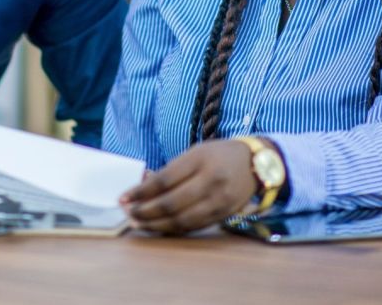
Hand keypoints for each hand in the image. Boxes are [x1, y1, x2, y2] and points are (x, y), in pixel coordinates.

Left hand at [120, 139, 255, 234]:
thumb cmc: (219, 155)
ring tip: (138, 224)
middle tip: (128, 213)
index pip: (164, 180)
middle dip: (145, 211)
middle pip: (171, 203)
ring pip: (181, 220)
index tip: (123, 197)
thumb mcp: (195, 153)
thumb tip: (142, 185)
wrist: (257, 164)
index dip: (141, 191)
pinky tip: (159, 227)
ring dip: (156, 225)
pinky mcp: (223, 215)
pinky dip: (173, 229)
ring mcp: (218, 201)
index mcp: (200, 160)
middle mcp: (210, 181)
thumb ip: (170, 170)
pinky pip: (193, 227)